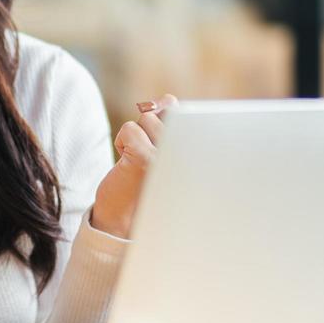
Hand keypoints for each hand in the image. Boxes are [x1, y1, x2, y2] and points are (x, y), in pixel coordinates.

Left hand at [91, 94, 177, 238]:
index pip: (185, 111)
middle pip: (165, 110)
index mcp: (201, 153)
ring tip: (140, 161)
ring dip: (137, 136)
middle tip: (149, 157)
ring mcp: (169, 157)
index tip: (160, 146)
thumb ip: (173, 121)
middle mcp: (191, 155)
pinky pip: (129, 129)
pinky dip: (122, 143)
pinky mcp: (145, 159)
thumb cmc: (148, 183)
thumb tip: (165, 101)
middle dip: (151, 128)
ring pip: (147, 118)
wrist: (126, 222)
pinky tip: (128, 164)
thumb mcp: (167, 148)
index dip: (166, 120)